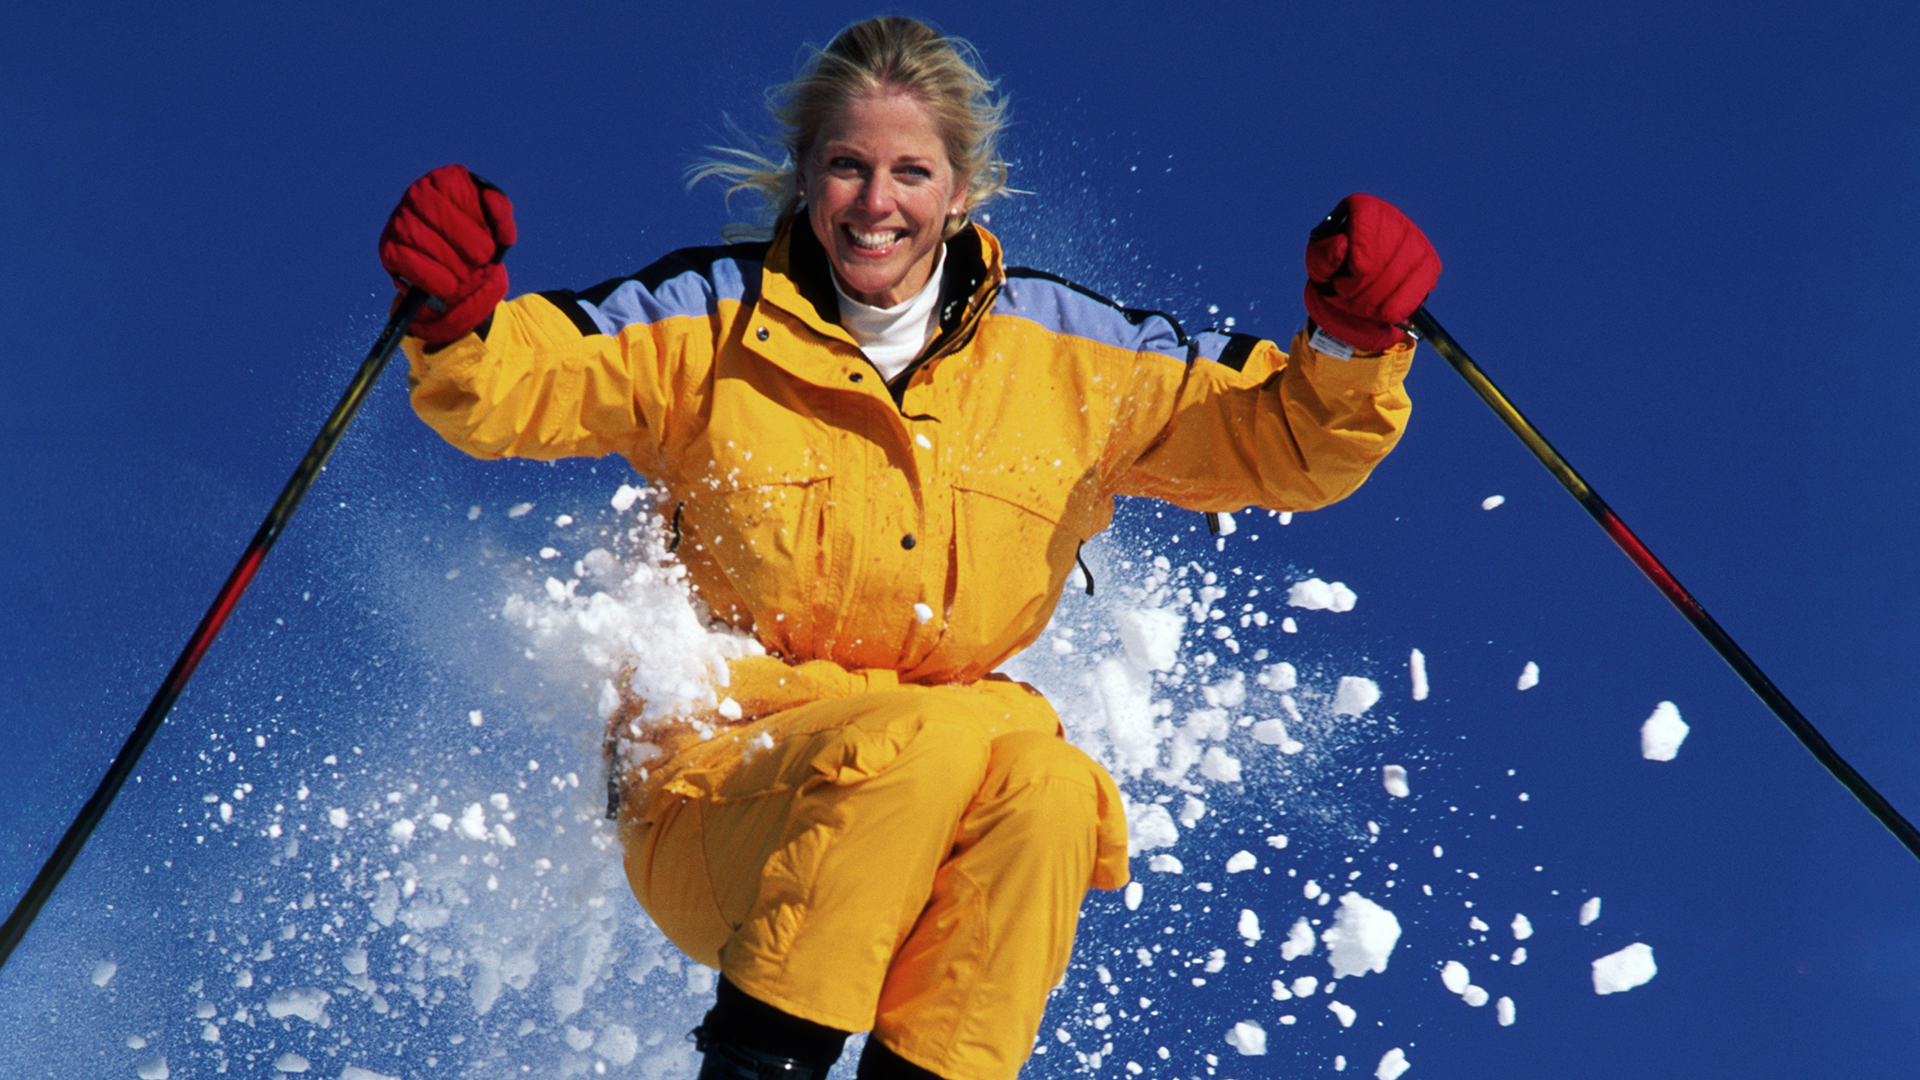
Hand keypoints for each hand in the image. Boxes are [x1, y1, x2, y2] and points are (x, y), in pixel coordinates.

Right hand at [379, 164, 515, 343]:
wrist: (459, 283)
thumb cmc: (478, 249)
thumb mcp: (498, 231)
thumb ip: (500, 212)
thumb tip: (489, 197)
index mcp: (445, 180)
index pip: (462, 194)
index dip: (479, 226)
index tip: (489, 246)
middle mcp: (418, 193)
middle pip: (443, 218)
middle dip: (468, 247)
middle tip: (480, 263)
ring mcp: (399, 219)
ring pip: (425, 240)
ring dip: (453, 266)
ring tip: (465, 276)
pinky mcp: (388, 247)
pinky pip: (408, 261)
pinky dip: (434, 279)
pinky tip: (447, 286)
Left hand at [1302, 193, 1438, 351]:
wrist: (1352, 290)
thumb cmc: (1334, 270)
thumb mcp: (1318, 263)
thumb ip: (1324, 255)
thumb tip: (1341, 245)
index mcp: (1363, 210)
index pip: (1367, 214)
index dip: (1363, 244)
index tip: (1356, 269)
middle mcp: (1394, 220)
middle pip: (1385, 250)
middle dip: (1360, 284)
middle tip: (1342, 294)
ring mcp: (1416, 242)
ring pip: (1399, 274)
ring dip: (1372, 300)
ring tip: (1357, 304)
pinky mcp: (1429, 266)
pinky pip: (1416, 292)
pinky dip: (1394, 308)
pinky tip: (1380, 311)